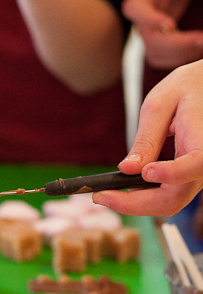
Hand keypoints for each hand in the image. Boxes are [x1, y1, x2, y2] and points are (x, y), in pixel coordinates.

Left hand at [94, 59, 202, 215]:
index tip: (145, 172)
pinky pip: (168, 196)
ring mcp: (198, 174)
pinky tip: (121, 189)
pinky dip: (143, 198)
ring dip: (136, 204)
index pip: (198, 163)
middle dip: (136, 203)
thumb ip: (146, 139)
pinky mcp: (188, 178)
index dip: (173, 173)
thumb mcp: (160, 104)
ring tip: (104, 194)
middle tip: (100, 196)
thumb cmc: (185, 88)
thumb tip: (127, 169)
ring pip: (171, 202)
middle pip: (177, 196)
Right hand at [123, 0, 202, 69]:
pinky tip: (197, 49)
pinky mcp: (155, 46)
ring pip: (156, 55)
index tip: (171, 25)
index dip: (152, 20)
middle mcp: (139, 21)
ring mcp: (147, 35)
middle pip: (151, 40)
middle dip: (178, 43)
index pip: (137, 12)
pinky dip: (181, 58)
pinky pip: (163, 59)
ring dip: (182, 54)